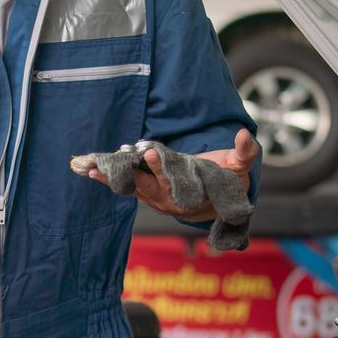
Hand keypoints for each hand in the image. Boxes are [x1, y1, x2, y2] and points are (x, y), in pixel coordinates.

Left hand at [85, 130, 259, 218]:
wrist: (216, 202)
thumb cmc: (228, 181)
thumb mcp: (240, 168)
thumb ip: (244, 153)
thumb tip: (246, 135)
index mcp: (190, 191)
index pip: (174, 179)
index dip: (162, 167)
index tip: (152, 153)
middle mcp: (169, 198)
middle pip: (148, 185)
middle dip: (132, 172)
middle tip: (116, 159)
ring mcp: (155, 199)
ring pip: (132, 188)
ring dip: (113, 179)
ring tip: (93, 170)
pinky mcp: (146, 195)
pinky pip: (126, 187)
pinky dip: (110, 179)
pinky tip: (92, 171)